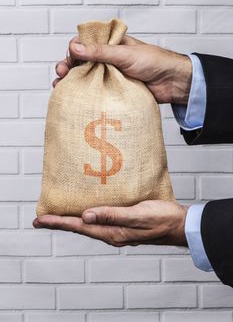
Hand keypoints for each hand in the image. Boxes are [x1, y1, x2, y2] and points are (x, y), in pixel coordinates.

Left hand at [33, 201, 188, 246]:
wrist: (179, 225)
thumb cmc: (162, 218)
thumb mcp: (137, 215)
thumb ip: (111, 215)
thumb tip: (85, 217)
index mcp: (113, 232)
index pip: (79, 227)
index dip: (59, 222)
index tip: (40, 220)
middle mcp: (112, 233)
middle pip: (80, 227)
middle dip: (60, 223)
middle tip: (42, 219)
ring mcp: (118, 230)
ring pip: (89, 225)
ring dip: (72, 221)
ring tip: (59, 216)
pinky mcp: (124, 224)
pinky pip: (100, 221)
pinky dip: (88, 216)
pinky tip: (87, 211)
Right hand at [54, 35, 191, 104]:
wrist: (172, 83)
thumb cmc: (153, 62)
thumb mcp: (125, 54)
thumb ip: (100, 52)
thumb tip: (75, 48)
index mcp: (110, 44)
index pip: (85, 43)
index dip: (74, 50)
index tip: (70, 59)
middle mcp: (107, 59)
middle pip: (81, 61)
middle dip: (68, 66)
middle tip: (61, 74)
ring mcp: (110, 75)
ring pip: (86, 76)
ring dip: (72, 81)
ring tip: (61, 87)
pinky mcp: (113, 90)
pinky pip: (96, 91)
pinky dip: (84, 93)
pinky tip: (74, 97)